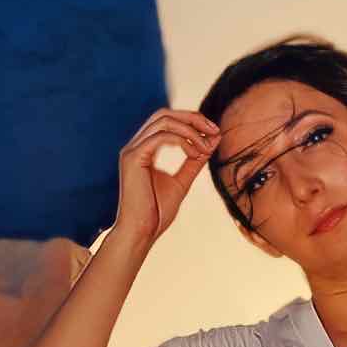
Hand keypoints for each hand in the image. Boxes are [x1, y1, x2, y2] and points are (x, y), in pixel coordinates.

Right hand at [111, 108, 217, 250]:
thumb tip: (213, 140)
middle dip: (192, 118)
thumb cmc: (157, 212)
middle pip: (164, 113)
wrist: (141, 232)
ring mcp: (131, 150)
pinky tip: (194, 153)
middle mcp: (135, 145)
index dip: (192, 121)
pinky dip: (182, 140)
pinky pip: (161, 136)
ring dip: (190, 129)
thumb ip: (195, 160)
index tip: (214, 132)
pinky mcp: (132, 157)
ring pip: (163, 120)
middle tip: (214, 130)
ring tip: (206, 145)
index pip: (167, 120)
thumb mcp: (182, 181)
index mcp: (144, 149)